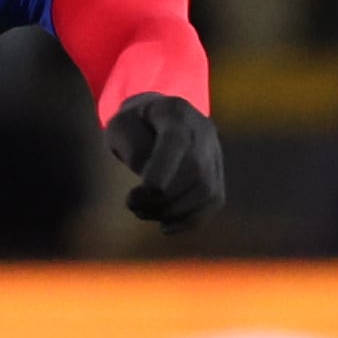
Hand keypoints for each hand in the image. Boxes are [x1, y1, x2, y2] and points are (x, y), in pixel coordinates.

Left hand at [105, 92, 222, 232]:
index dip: (161, 172)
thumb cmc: (133, 125)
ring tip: (144, 212)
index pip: (176, 140)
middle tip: (133, 205)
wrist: (156, 119)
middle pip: (196, 170)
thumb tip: (151, 181)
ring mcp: (214, 152)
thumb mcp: (120, 126)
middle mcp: (203, 129)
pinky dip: (190, 220)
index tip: (137, 196)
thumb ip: (131, 146)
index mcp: (175, 111)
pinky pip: (213, 202)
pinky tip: (165, 226)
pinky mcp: (217, 173)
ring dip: (174, 211)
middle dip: (163, 198)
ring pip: (207, 190)